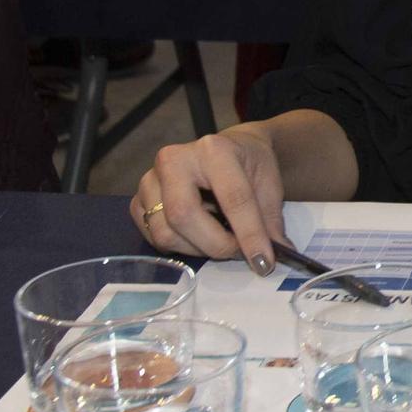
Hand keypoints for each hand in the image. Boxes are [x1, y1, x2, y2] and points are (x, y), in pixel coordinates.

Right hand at [131, 126, 288, 271]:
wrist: (227, 149)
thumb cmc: (248, 165)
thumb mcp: (269, 184)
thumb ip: (270, 221)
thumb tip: (275, 259)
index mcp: (213, 149)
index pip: (232, 197)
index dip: (249, 234)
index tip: (264, 262)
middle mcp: (174, 159)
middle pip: (185, 215)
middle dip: (216, 245)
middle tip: (239, 254)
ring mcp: (149, 179)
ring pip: (165, 232)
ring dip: (198, 248)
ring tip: (221, 240)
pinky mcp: (136, 200)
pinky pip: (152, 237)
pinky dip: (179, 246)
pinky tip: (200, 235)